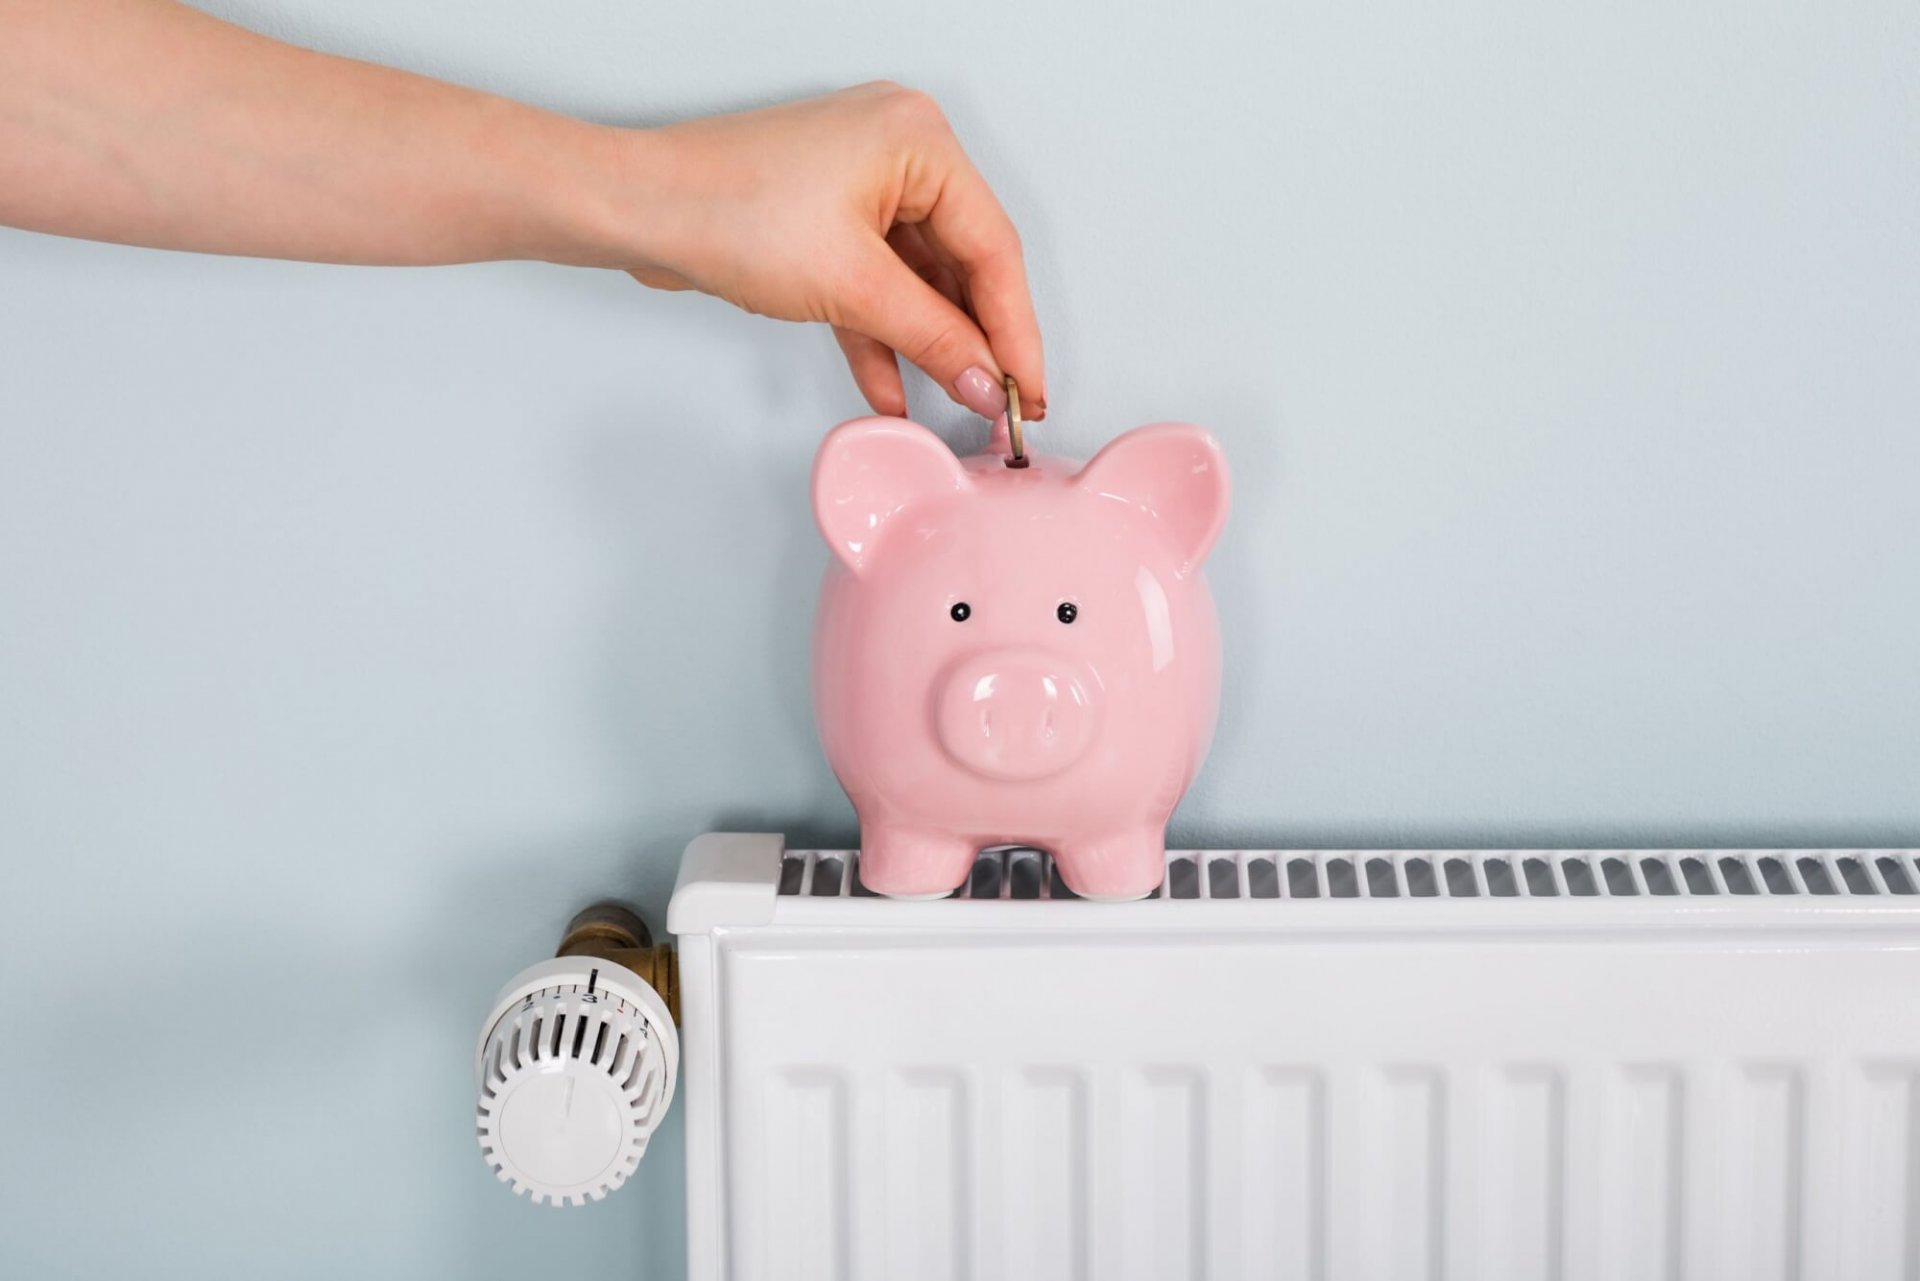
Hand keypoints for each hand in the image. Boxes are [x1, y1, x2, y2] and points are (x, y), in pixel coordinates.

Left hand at [627, 83, 1045, 420]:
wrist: (636, 210)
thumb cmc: (724, 207)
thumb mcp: (852, 286)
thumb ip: (933, 338)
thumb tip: (985, 380)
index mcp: (919, 140)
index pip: (994, 247)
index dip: (1015, 330)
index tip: (1028, 391)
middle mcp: (898, 151)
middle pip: (962, 263)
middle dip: (976, 341)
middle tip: (1002, 404)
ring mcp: (861, 184)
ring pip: (919, 280)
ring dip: (930, 345)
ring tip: (956, 405)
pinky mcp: (828, 219)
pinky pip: (877, 283)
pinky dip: (884, 336)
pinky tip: (895, 390)